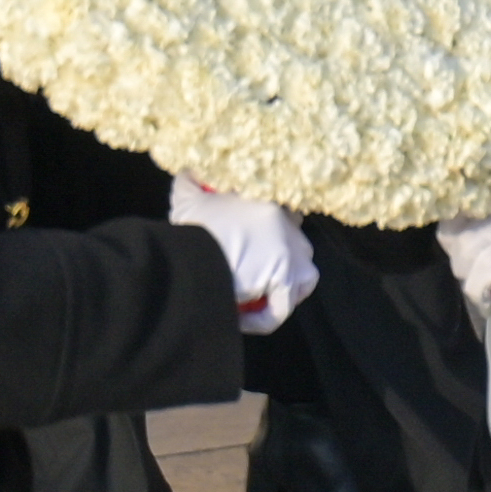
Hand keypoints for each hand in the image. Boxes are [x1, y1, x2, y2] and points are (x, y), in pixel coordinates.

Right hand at [165, 176, 311, 334]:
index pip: (289, 216)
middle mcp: (288, 228)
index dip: (275, 233)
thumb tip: (188, 172)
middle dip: (283, 263)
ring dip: (283, 291)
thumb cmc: (190, 228)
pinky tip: (240, 320)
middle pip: (300, 248)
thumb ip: (191, 181)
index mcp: (270, 204)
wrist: (189, 256)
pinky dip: (262, 319)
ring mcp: (291, 255)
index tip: (256, 246)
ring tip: (257, 299)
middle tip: (255, 275)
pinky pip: (280, 309)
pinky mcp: (285, 281)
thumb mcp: (188, 198)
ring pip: (302, 278)